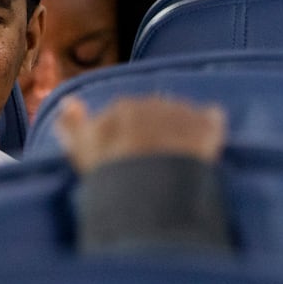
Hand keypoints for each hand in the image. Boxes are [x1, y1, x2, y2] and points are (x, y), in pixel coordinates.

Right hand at [54, 96, 226, 172]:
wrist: (149, 182)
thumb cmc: (110, 171)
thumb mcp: (81, 149)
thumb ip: (72, 125)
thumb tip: (69, 100)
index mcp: (121, 108)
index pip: (126, 116)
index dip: (129, 137)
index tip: (130, 159)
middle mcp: (152, 103)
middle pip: (157, 116)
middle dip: (158, 133)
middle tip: (158, 165)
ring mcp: (182, 112)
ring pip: (183, 118)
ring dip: (184, 135)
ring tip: (182, 164)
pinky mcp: (208, 123)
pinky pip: (213, 120)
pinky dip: (211, 132)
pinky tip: (207, 152)